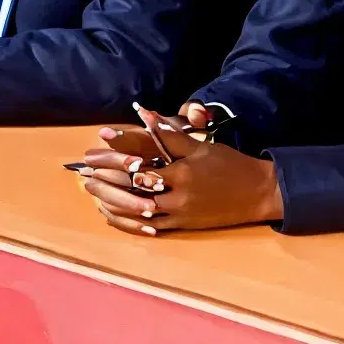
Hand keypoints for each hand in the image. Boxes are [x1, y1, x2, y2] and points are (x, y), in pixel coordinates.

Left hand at [68, 110, 277, 234]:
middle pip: (132, 190)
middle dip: (106, 182)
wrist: (257, 194)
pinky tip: (112, 215)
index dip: (114, 157)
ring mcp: (178, 214)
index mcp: (181, 172)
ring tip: (93, 194)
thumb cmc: (230, 165)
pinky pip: (147, 228)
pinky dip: (128, 222)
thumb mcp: (201, 146)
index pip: (139, 164)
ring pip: (136, 211)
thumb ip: (170, 134)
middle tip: (85, 175)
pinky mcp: (181, 226)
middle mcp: (177, 196)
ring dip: (111, 203)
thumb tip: (145, 115)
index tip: (94, 152)